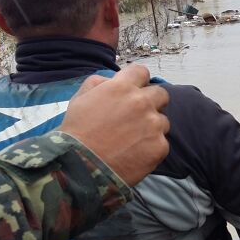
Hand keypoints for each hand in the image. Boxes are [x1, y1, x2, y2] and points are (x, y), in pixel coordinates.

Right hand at [59, 65, 169, 186]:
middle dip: (151, 102)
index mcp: (122, 87)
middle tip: (138, 116)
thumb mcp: (80, 99)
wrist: (81, 167)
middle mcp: (142, 102)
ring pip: (162, 120)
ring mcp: (153, 125)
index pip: (142, 72)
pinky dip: (151, 147)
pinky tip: (134, 153)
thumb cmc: (77, 133)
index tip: (135, 90)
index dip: (138, 81)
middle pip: (161, 94)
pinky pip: (162, 142)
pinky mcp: (160, 146)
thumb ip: (98, 83)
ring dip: (152, 126)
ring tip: (132, 139)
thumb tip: (112, 80)